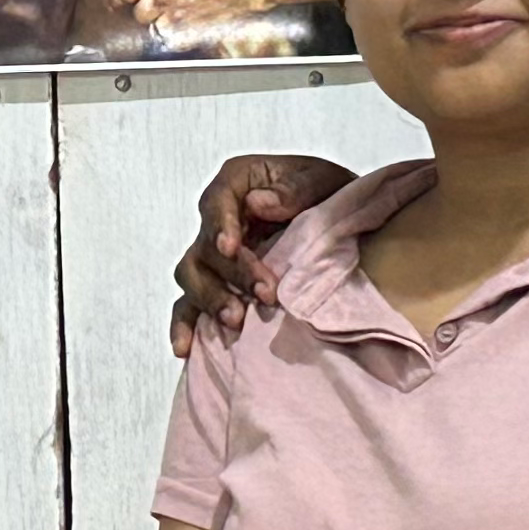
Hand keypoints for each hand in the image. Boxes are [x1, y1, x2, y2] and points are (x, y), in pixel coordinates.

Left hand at [120, 0, 321, 26]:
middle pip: (138, 12)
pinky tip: (186, 24)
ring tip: (174, 14)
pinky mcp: (190, 31)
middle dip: (147, 7)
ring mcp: (174, 18)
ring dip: (161, 22)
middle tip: (160, 2)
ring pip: (153, 28)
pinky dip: (176, 35)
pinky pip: (172, 40)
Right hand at [169, 154, 357, 356]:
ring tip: (237, 321)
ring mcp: (214, 255)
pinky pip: (189, 305)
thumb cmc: (328, 195)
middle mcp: (218, 219)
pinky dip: (184, 325)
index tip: (230, 248)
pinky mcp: (217, 285)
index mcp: (239, 183)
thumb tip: (258, 203)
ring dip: (211, 300)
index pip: (218, 201)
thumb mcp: (323, 180)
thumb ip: (295, 187)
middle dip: (232, 274)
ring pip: (192, 277)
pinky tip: (185, 348)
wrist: (344, 224)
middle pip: (205, 246)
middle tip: (266, 294)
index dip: (219, 225)